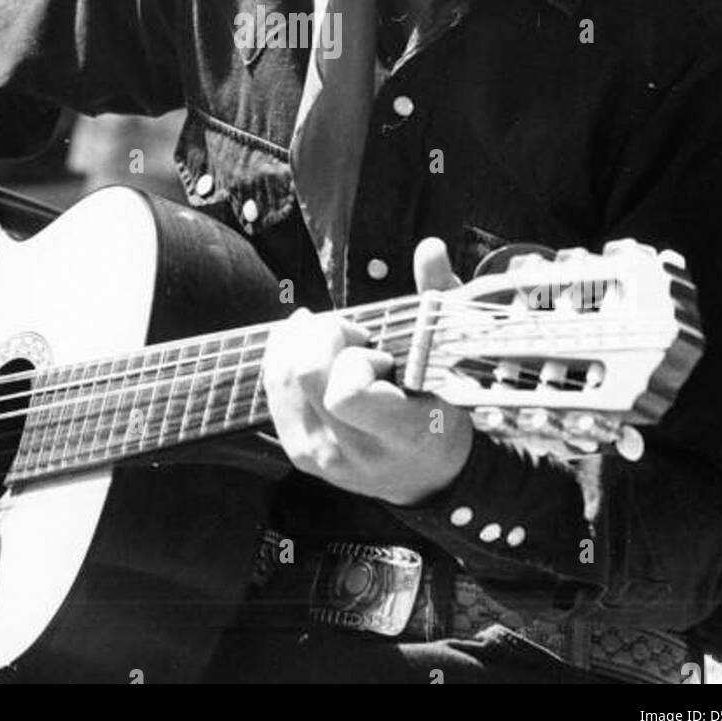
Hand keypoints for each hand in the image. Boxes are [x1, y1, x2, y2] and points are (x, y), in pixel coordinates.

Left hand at [262, 238, 472, 505]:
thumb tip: (429, 247)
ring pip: (281, 377)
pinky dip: (284, 354)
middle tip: (352, 334)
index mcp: (400, 435)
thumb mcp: (449, 356)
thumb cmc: (442, 406)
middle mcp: (353, 452)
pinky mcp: (297, 451)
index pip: (346, 394)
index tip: (376, 349)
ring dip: (302, 342)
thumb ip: (437, 300)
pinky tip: (306, 343)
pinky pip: (273, 388)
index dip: (354, 358)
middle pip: (305, 375)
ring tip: (334, 340)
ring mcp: (320, 456)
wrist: (426, 473)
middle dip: (324, 337)